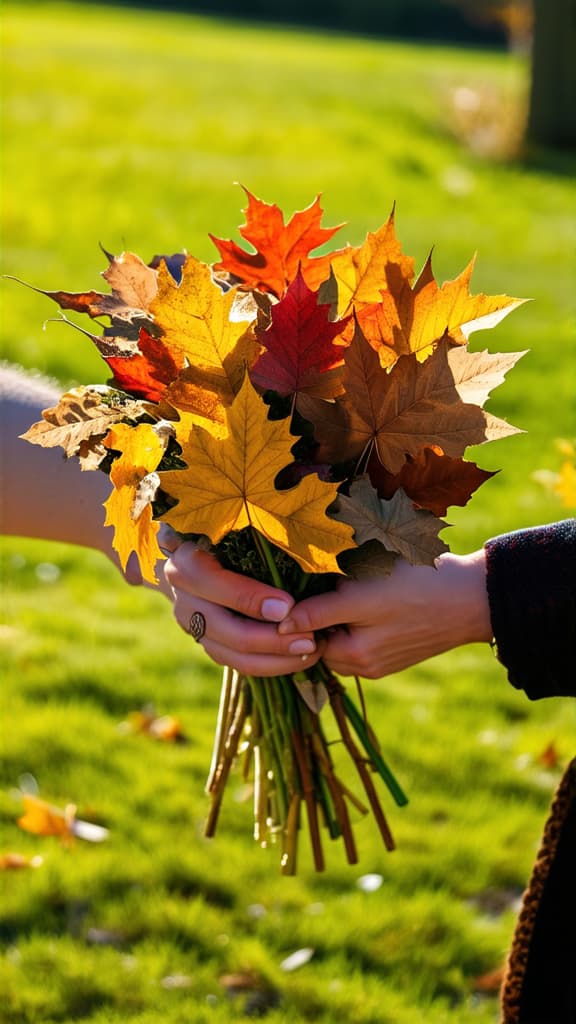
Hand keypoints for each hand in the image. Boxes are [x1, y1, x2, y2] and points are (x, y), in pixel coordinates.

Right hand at [164, 541, 320, 676]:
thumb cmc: (228, 537)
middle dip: (274, 639)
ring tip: (311, 651)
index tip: (288, 605)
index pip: (214, 583)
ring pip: (234, 655)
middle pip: (229, 630)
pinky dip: (271, 664)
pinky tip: (299, 657)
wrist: (197, 557)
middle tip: (311, 639)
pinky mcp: (207, 644)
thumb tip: (299, 565)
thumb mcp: (236, 532)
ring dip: (277, 659)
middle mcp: (184, 599)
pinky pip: (238, 664)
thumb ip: (256, 543)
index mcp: (187, 563)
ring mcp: (192, 626)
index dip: (250, 598)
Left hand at [278, 550, 493, 677]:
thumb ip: (319, 613)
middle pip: (321, 638)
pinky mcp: (397, 649)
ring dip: (340, 612)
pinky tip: (374, 593)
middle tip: (328, 578)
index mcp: (353, 658)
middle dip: (319, 611)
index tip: (302, 582)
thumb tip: (279, 625)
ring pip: (342, 634)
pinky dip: (361, 617)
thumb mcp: (362, 596)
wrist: (474, 596)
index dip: (298, 609)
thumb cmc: (415, 589)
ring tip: (352, 583)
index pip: (303, 638)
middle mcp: (364, 667)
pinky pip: (365, 635)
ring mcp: (382, 660)